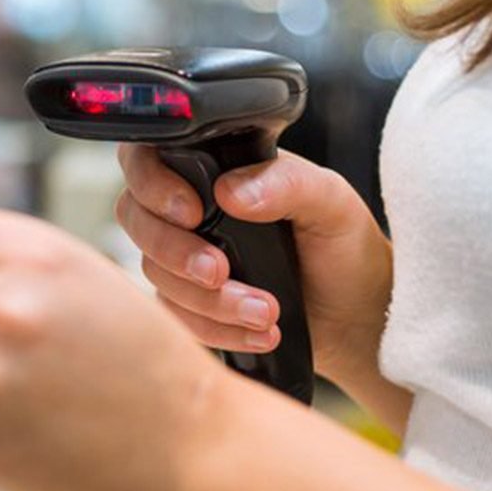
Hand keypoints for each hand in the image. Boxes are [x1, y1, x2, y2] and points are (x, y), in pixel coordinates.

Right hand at [116, 145, 404, 421]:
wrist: (356, 318)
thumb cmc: (345, 250)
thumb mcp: (331, 203)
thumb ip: (287, 184)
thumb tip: (231, 192)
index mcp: (216, 169)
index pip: (149, 158)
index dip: (153, 183)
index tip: (191, 212)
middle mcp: (189, 209)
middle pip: (135, 217)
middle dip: (174, 250)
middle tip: (220, 271)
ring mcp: (183, 257)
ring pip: (155, 273)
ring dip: (208, 300)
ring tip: (265, 312)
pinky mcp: (187, 302)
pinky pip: (174, 316)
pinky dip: (215, 328)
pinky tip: (257, 332)